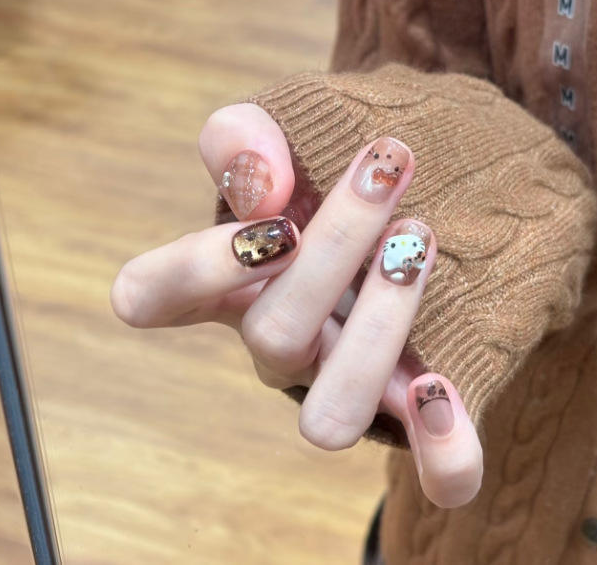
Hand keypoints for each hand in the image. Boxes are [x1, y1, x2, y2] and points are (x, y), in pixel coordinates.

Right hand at [111, 103, 482, 507]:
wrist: (438, 180)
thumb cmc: (343, 161)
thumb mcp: (290, 122)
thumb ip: (245, 137)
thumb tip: (260, 186)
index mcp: (232, 281)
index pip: (152, 299)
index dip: (193, 271)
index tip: (274, 217)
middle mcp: (277, 343)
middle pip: (272, 337)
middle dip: (334, 248)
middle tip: (385, 172)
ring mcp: (341, 384)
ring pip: (332, 416)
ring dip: (377, 330)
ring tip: (417, 246)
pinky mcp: (417, 411)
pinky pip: (432, 474)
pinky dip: (442, 450)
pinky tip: (443, 387)